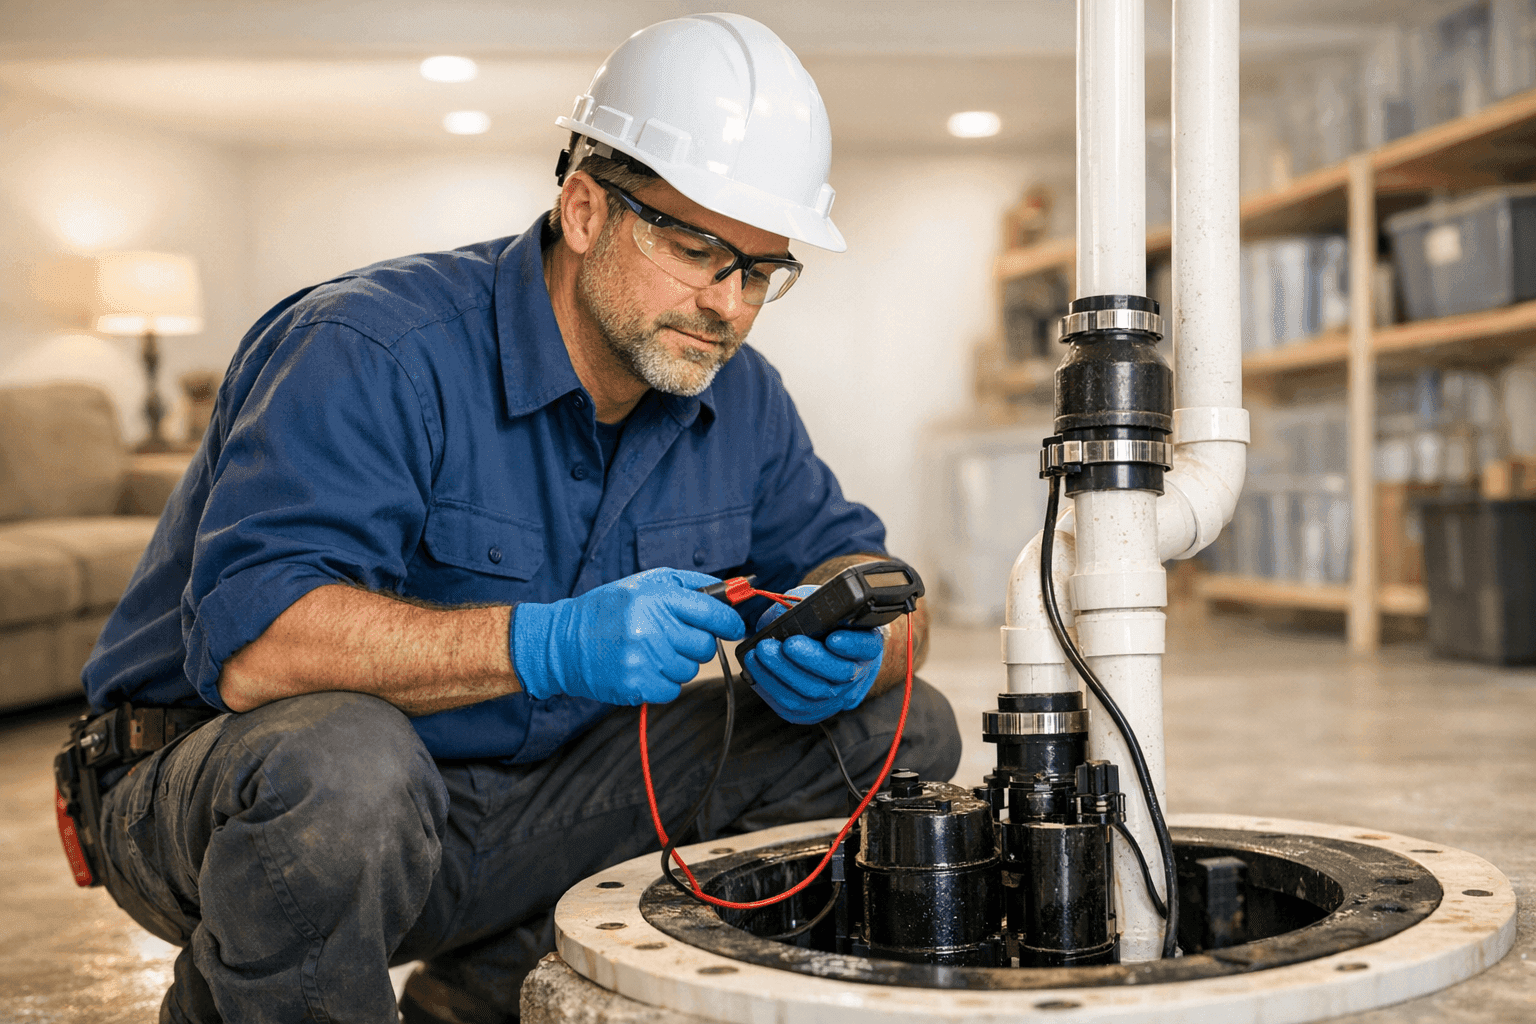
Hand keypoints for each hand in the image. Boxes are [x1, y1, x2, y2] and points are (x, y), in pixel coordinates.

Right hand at [512, 568, 745, 704]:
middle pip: (704, 646)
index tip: (734, 627)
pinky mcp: (635, 685)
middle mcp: (650, 628)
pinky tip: (644, 667)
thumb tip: (734, 592)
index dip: (730, 622)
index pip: (711, 613)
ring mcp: (642, 659)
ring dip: (678, 663)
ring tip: (652, 651)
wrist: (563, 642)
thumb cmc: (609, 610)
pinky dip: (664, 682)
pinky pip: (673, 689)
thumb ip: (690, 586)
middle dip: (696, 643)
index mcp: (654, 598)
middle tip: (674, 637)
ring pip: (690, 670)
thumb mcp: (645, 584)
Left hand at [742, 585, 884, 723]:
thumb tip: (777, 614)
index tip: (833, 638)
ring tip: (760, 653)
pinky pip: (792, 707)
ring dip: (782, 673)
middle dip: (808, 659)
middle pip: (839, 674)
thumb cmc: (822, 623)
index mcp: (865, 643)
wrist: (823, 651)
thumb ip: (803, 603)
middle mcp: (856, 674)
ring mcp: (836, 697)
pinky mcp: (812, 712)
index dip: (853, 645)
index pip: (867, 646)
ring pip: (812, 695)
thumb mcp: (818, 603)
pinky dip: (770, 687)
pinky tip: (756, 670)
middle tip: (784, 644)